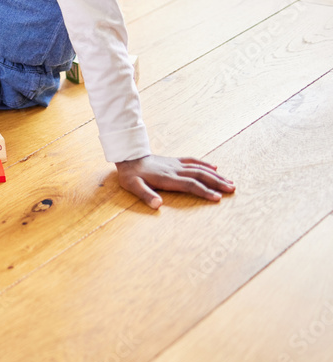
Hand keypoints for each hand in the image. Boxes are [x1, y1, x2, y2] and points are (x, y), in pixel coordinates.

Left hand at [116, 155, 234, 208]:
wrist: (128, 157)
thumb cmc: (130, 175)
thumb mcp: (133, 186)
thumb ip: (146, 195)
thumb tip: (158, 205)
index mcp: (167, 178)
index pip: (190, 185)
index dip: (204, 191)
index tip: (218, 198)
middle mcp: (175, 170)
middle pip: (200, 175)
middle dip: (217, 183)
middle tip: (233, 189)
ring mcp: (176, 164)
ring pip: (199, 168)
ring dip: (215, 175)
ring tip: (230, 181)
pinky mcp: (174, 161)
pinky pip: (193, 161)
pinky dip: (205, 164)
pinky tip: (215, 168)